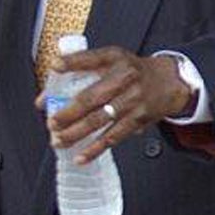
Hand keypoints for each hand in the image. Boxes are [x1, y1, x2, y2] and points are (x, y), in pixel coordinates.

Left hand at [36, 46, 191, 163]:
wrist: (170, 81)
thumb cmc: (132, 71)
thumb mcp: (111, 61)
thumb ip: (79, 73)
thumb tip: (45, 98)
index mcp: (114, 58)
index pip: (90, 58)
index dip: (72, 62)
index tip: (55, 67)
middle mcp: (124, 77)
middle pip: (92, 97)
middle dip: (68, 112)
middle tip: (51, 122)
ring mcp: (132, 100)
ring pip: (99, 120)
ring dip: (76, 133)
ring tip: (58, 140)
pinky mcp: (138, 119)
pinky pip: (113, 136)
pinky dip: (95, 149)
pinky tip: (80, 156)